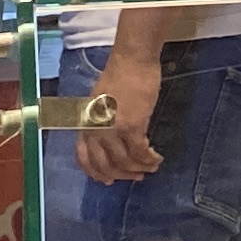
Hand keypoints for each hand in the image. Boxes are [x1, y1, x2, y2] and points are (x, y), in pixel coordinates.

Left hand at [72, 49, 164, 182]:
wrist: (132, 61)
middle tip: (136, 176)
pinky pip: (140, 152)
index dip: (96, 173)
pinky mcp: (132, 126)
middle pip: (106, 165)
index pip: (84, 158)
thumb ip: (100, 122)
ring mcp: (113, 129)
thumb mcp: (98, 102)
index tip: (108, 180)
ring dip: (140, 168)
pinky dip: (149, 158)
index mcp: (85, 124)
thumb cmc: (117, 75)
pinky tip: (156, 158)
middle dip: (122, 175)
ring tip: (151, 167)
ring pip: (125, 161)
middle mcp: (95, 131)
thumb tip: (110, 136)